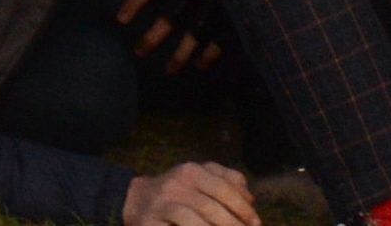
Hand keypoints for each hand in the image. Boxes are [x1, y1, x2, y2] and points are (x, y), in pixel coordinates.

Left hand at [113, 0, 227, 73]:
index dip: (138, 0)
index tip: (121, 19)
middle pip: (174, 13)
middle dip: (154, 35)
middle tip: (138, 53)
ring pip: (197, 30)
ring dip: (182, 53)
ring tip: (169, 71)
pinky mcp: (234, 9)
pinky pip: (223, 34)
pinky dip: (212, 51)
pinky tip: (200, 65)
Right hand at [120, 162, 257, 225]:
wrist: (134, 198)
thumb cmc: (176, 191)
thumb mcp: (199, 177)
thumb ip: (226, 181)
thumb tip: (250, 199)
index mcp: (193, 171)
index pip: (224, 187)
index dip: (242, 207)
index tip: (256, 223)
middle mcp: (177, 184)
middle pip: (210, 207)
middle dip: (232, 224)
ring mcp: (162, 203)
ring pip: (194, 221)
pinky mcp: (150, 222)